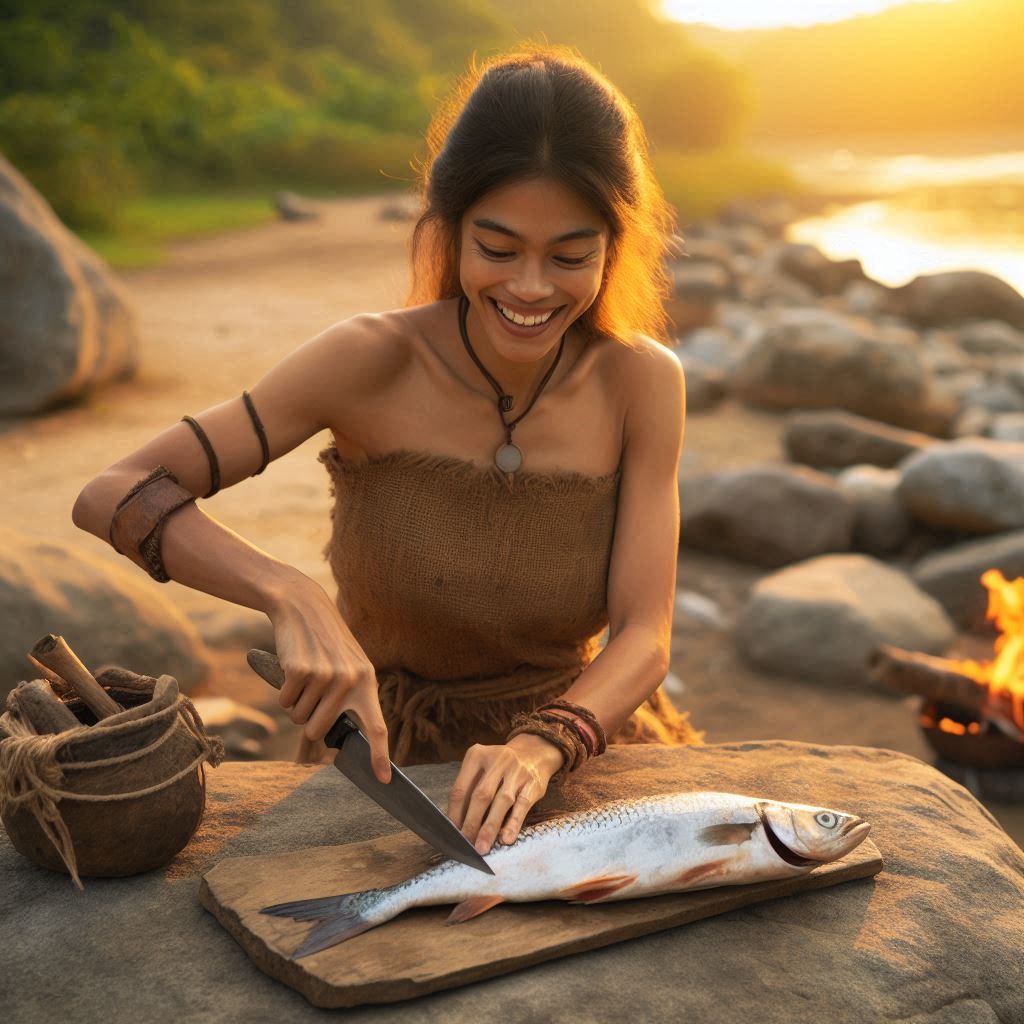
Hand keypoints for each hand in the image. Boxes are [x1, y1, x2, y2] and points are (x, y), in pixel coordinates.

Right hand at [266, 574, 390, 782]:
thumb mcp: (350, 666)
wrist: (304, 608)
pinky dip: (284, 692)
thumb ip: (351, 698)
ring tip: (305, 676)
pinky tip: (293, 668)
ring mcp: (325, 676)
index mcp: (367, 682)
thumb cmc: (327, 644)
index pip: (377, 726)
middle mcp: (350, 681)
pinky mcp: (300, 671)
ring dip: (296, 703)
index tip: (384, 780)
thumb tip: (339, 739)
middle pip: (319, 730)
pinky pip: (285, 702)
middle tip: (310, 697)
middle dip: (308, 723)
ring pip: (299, 718)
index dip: (381, 755)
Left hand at [447, 733, 564, 853]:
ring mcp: (517, 771)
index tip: (453, 833)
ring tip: (482, 847)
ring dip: (490, 827)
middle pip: (481, 795)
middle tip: (466, 844)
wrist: (533, 752)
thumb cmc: (499, 768)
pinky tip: (506, 838)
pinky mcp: (533, 783)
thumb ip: (469, 790)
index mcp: (476, 755)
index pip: (461, 788)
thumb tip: (457, 824)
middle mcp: (497, 760)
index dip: (455, 813)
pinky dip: (513, 823)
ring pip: (502, 801)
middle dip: (471, 823)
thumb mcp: (481, 768)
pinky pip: (522, 805)